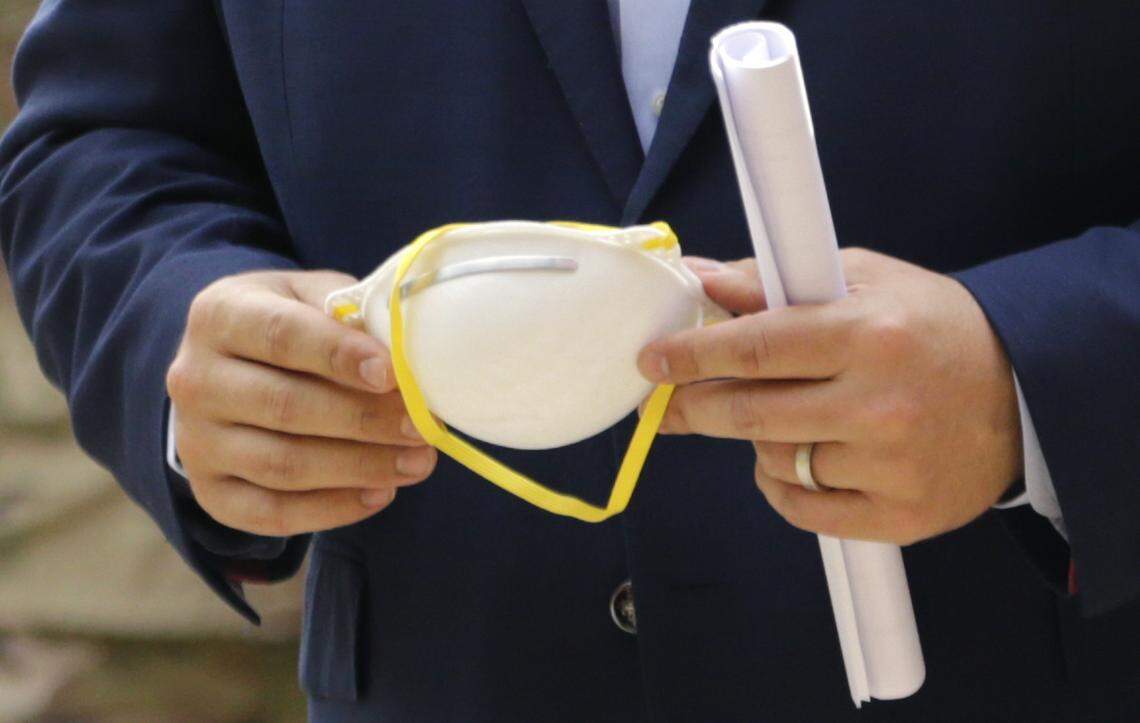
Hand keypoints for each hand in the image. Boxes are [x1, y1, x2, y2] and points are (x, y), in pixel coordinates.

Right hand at [166, 270, 436, 535]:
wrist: (233, 366)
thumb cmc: (291, 324)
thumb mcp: (314, 298)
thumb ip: (354, 317)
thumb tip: (408, 359)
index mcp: (220, 315)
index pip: (280, 335)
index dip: (338, 355)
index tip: (391, 374)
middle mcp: (195, 379)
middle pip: (284, 406)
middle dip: (364, 420)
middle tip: (421, 426)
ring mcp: (196, 441)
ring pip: (282, 465)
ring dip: (359, 467)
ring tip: (417, 461)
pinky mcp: (211, 492)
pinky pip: (273, 514)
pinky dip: (333, 509)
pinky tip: (381, 492)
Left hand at [639, 251, 1022, 544]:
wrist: (1022, 390)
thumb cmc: (932, 326)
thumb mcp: (863, 280)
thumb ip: (775, 281)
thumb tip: (700, 279)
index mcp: (867, 334)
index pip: (754, 347)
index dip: (691, 355)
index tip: (652, 362)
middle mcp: (879, 403)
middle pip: (749, 413)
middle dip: (695, 406)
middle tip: (671, 402)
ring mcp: (891, 466)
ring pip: (774, 460)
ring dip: (755, 439)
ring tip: (783, 415)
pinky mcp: (901, 516)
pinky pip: (803, 509)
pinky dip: (782, 486)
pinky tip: (796, 460)